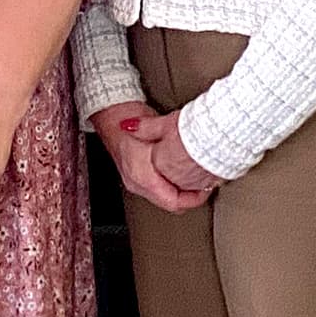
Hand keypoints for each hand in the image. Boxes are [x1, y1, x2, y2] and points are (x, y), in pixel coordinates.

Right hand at [89, 103, 208, 213]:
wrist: (108, 113)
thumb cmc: (127, 118)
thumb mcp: (155, 126)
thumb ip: (173, 137)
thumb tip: (195, 141)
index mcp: (142, 175)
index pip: (172, 201)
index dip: (194, 199)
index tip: (207, 188)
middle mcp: (136, 183)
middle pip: (170, 203)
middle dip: (191, 197)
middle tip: (207, 184)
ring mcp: (134, 181)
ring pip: (164, 198)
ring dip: (182, 192)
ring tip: (197, 180)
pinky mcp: (136, 177)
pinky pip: (158, 190)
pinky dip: (172, 186)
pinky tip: (181, 175)